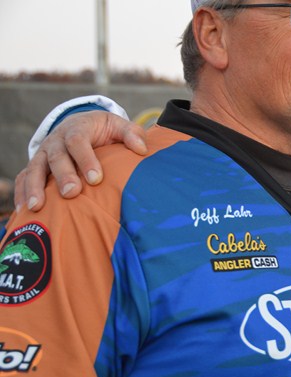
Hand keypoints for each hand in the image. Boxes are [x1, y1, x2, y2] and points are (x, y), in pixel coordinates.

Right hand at [15, 111, 147, 211]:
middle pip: (57, 158)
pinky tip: (24, 211)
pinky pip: (23, 178)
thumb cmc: (103, 130)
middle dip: (63, 175)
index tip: (96, 178)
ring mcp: (43, 154)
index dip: (86, 159)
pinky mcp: (35, 167)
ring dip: (35, 187)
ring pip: (34, 169)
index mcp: (77, 129)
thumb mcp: (118, 125)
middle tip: (71, 193)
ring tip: (38, 206)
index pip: (79, 142)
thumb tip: (141, 149)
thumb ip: (131, 134)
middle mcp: (56, 141)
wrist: (80, 125)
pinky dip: (21, 193)